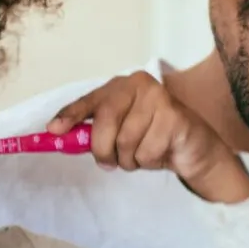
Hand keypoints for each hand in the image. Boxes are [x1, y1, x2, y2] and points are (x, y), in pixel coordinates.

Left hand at [48, 72, 248, 203]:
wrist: (194, 147)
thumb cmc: (152, 138)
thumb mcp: (120, 132)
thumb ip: (95, 131)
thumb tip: (59, 135)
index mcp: (121, 86)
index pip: (90, 100)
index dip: (70, 116)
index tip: (53, 130)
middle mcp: (139, 85)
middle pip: (105, 123)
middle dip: (103, 150)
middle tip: (110, 162)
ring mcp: (159, 98)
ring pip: (125, 142)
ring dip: (130, 159)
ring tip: (143, 154)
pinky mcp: (175, 117)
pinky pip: (146, 152)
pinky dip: (149, 161)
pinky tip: (161, 153)